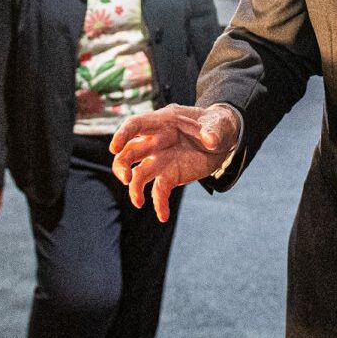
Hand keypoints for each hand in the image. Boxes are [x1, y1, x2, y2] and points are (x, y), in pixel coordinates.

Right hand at [110, 103, 240, 221]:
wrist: (222, 139)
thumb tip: (210, 140)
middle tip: (126, 178)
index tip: (114, 148)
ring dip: (135, 188)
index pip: (135, 125)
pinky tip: (163, 216)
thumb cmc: (215, 124)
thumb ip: (213, 129)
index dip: (122, 135)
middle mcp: (155, 142)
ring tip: (138, 202)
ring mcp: (161, 160)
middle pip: (130, 152)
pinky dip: (160, 204)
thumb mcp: (219, 122)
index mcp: (163, 122)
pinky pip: (159, 191)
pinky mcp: (170, 176)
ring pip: (139, 174)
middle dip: (122, 165)